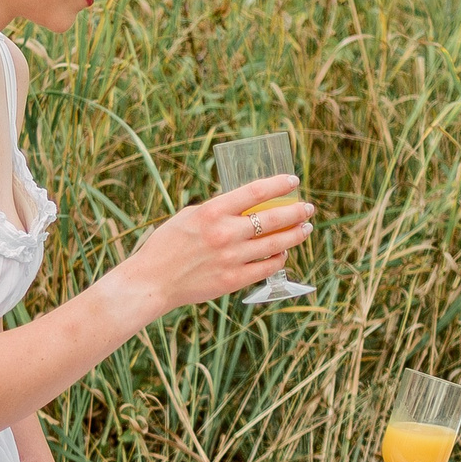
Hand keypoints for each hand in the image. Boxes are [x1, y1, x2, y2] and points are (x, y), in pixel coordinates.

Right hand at [111, 174, 312, 312]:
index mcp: (212, 211)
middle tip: (308, 208)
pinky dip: (279, 259)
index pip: (255, 192)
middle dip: (296, 211)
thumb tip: (246, 207)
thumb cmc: (167, 245)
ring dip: (295, 235)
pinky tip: (283, 253)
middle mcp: (224, 233)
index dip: (279, 184)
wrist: (152, 281)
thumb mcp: (189, 217)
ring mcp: (230, 258)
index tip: (293, 181)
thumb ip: (217, 211)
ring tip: (305, 229)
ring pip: (275, 244)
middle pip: (272, 218)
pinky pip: (266, 268)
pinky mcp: (232, 280)